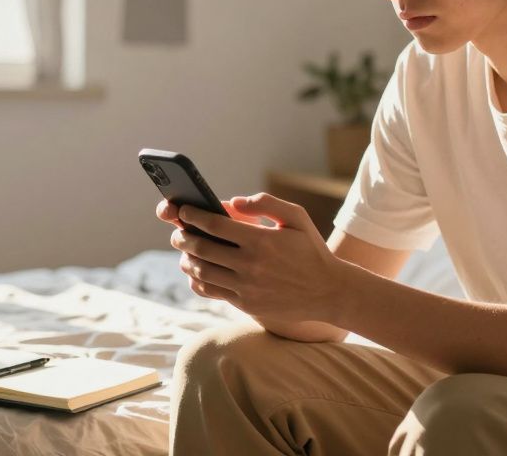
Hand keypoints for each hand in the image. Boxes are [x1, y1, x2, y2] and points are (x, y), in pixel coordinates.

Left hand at [169, 193, 345, 322]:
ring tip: (185, 252)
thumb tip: (233, 202)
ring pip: (202, 272)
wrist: (328, 291)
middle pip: (201, 248)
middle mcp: (250, 264)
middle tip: (177, 233)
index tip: (183, 211)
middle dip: (182, 237)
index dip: (192, 216)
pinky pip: (211, 292)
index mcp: (261, 240)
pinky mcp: (246, 304)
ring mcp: (247, 287)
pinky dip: (197, 281)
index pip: (214, 225)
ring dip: (187, 259)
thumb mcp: (296, 217)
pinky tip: (196, 273)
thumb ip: (266, 203)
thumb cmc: (311, 249)